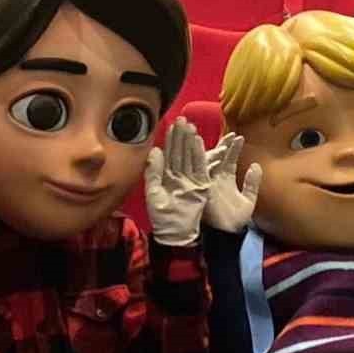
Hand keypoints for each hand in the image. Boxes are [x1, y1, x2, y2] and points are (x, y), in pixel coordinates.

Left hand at [144, 120, 213, 245]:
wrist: (176, 233)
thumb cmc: (162, 217)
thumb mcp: (153, 193)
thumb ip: (153, 172)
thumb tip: (155, 151)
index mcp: (167, 176)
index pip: (170, 154)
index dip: (171, 140)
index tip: (172, 125)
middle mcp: (180, 176)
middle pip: (181, 152)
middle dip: (182, 136)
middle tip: (183, 119)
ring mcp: (191, 180)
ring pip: (191, 157)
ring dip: (191, 142)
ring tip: (190, 126)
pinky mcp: (201, 186)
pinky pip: (200, 168)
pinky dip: (199, 155)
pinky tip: (198, 142)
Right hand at [200, 132, 261, 232]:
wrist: (229, 234)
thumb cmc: (237, 220)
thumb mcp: (249, 199)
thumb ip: (252, 183)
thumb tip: (256, 165)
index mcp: (226, 179)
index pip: (228, 159)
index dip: (232, 148)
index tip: (238, 137)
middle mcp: (215, 178)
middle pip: (215, 156)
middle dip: (220, 144)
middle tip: (227, 134)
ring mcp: (207, 182)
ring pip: (206, 160)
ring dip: (213, 148)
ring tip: (221, 138)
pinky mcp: (201, 187)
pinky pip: (200, 171)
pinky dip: (204, 160)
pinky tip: (209, 150)